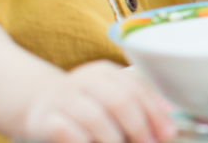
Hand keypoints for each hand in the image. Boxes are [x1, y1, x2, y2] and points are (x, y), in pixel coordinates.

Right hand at [25, 61, 176, 142]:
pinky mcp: (45, 120)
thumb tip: (168, 126)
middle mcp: (83, 80)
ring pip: (95, 118)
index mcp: (104, 72)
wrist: (39, 107)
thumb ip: (139, 108)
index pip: (136, 89)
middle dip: (138, 127)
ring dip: (114, 139)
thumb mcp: (110, 100)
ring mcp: (63, 99)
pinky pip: (69, 133)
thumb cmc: (86, 108)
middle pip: (119, 101)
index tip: (168, 133)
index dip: (155, 113)